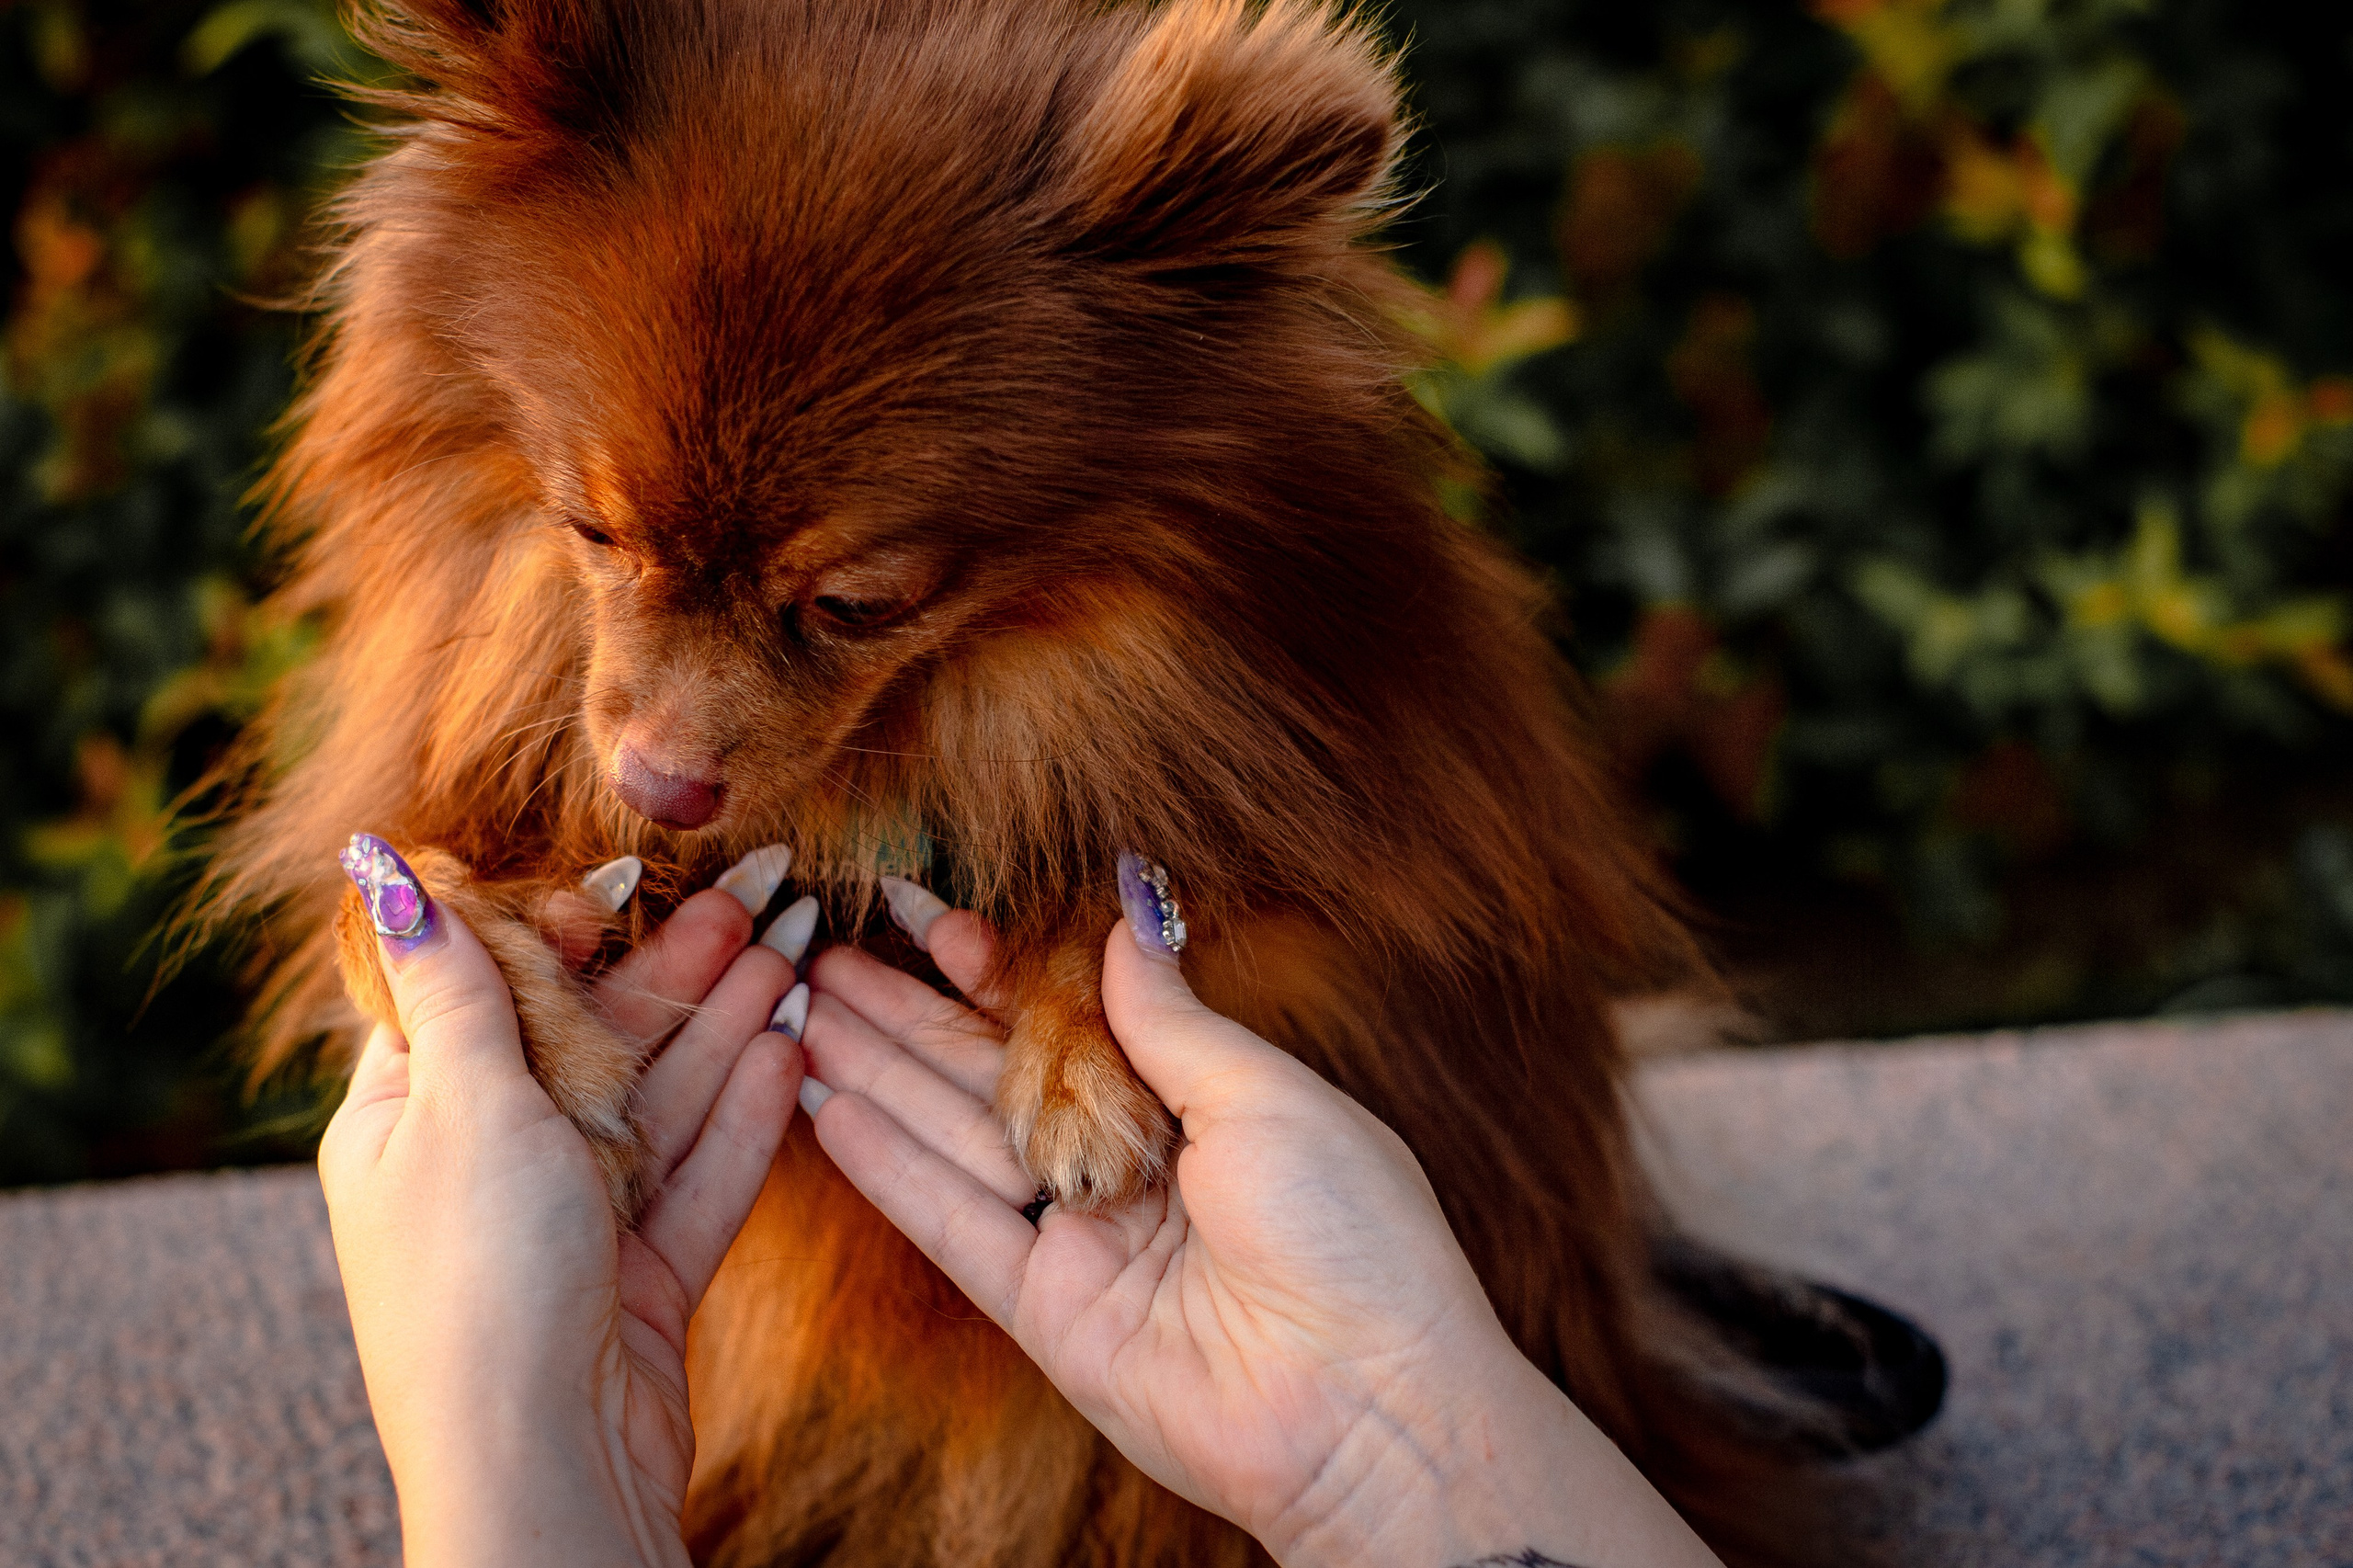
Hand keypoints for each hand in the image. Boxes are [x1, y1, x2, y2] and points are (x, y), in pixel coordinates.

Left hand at [319, 880, 801, 1567]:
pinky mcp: (634, 1279)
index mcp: (407, 1118)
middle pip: (588, 1040)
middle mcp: (484, 1164)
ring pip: (655, 1102)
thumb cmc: (478, 1284)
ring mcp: (565, 1224)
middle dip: (674, 966)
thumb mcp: (462, 1108)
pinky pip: (692, 1178)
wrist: (541, 1468)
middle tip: (761, 890)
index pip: (481, 993)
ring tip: (796, 950)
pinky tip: (790, 1054)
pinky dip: (739, 1118)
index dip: (555, 932)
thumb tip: (380, 869)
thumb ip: (453, 986)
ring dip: (724, 1025)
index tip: (622, 884)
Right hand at [800, 903, 1721, 1567]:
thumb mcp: (1266, 1095)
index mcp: (1190, 1100)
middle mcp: (1126, 1162)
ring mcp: (1081, 1237)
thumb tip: (1131, 910)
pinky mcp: (1046, 1310)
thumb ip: (1172, 1015)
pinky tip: (825, 1105)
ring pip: (955, 1138)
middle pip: (993, 1073)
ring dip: (876, 1074)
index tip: (921, 912)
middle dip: (907, 1013)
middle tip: (821, 955)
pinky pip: (953, 1225)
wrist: (1366, 1406)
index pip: (1065, 1019)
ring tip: (796, 1011)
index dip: (991, 968)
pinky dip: (889, 1168)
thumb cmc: (1352, 1236)